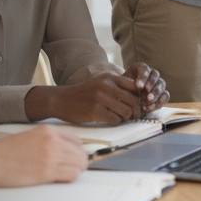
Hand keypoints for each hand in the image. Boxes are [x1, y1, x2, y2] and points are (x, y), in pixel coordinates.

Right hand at [0, 126, 86, 186]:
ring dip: (75, 171)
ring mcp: (51, 155)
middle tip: (69, 171)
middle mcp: (52, 140)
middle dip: (78, 163)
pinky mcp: (47, 171)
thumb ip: (48, 142)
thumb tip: (64, 153)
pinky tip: (59, 179)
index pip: (77, 141)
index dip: (76, 152)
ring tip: (63, 176)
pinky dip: (70, 179)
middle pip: (81, 153)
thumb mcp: (30, 137)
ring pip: (80, 164)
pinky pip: (72, 175)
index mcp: (48, 130)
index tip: (73, 160)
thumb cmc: (5, 152)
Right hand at [25, 74, 143, 123]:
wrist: (62, 100)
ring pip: (126, 112)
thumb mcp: (100, 83)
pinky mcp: (95, 111)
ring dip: (125, 118)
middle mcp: (106, 85)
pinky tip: (110, 120)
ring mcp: (100, 98)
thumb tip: (137, 96)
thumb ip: (116, 86)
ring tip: (119, 118)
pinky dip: (116, 122)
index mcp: (109, 77)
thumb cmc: (84, 94)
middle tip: (133, 116)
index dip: (138, 97)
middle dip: (135, 111)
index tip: (136, 104)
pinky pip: (115, 120)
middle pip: (133, 100)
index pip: (134, 86)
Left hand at [126, 63, 169, 112]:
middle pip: (155, 75)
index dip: (142, 77)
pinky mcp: (162, 94)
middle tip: (146, 95)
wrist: (124, 101)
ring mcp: (157, 83)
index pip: (144, 68)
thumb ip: (126, 86)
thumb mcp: (120, 87)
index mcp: (139, 69)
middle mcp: (150, 74)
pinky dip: (158, 102)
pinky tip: (148, 108)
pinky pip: (165, 96)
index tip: (138, 87)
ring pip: (162, 84)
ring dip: (156, 94)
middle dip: (151, 85)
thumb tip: (135, 88)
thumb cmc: (122, 92)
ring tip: (147, 102)